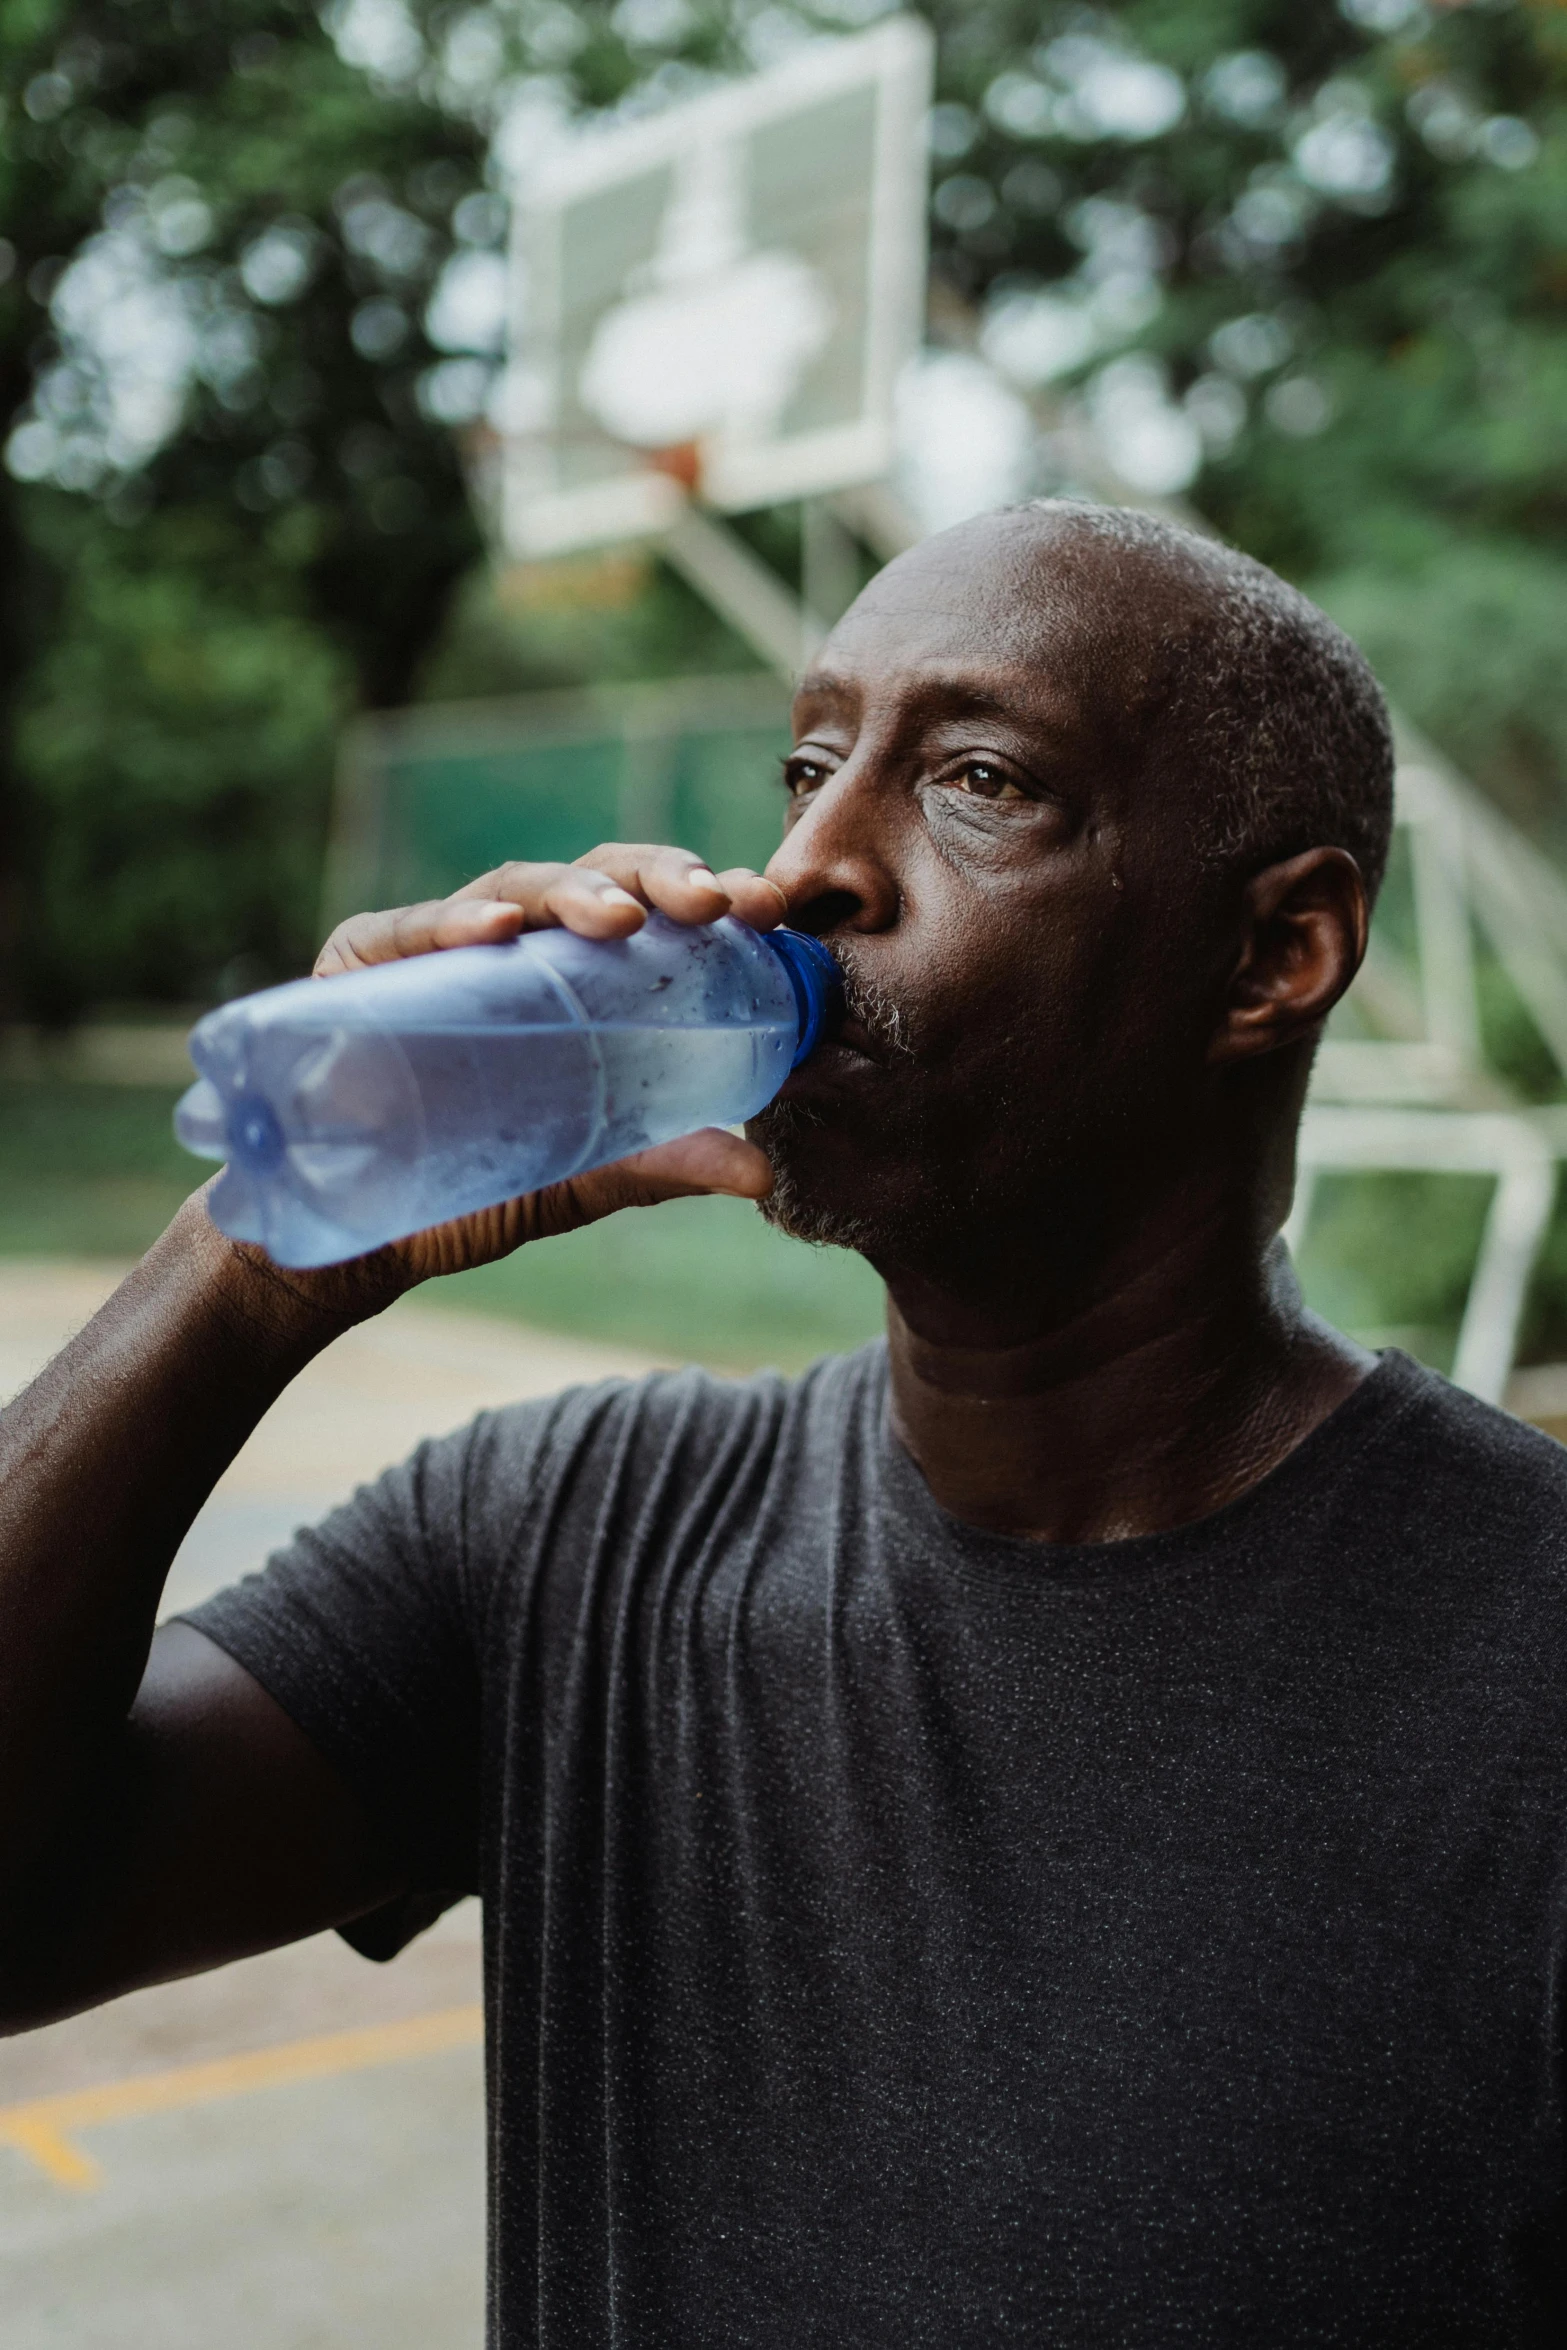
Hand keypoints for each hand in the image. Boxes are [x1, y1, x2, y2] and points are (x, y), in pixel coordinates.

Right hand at [212, 846, 787, 1330]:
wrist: (355, 1244)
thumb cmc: (473, 1191)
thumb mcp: (584, 1176)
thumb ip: (662, 1163)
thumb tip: (760, 1175)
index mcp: (575, 979)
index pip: (652, 914)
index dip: (711, 898)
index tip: (771, 910)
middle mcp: (512, 949)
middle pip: (593, 882)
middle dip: (659, 877)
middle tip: (712, 902)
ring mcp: (435, 949)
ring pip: (511, 891)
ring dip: (572, 894)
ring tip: (621, 918)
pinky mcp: (358, 966)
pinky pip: (406, 932)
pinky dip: (451, 925)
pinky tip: (494, 934)